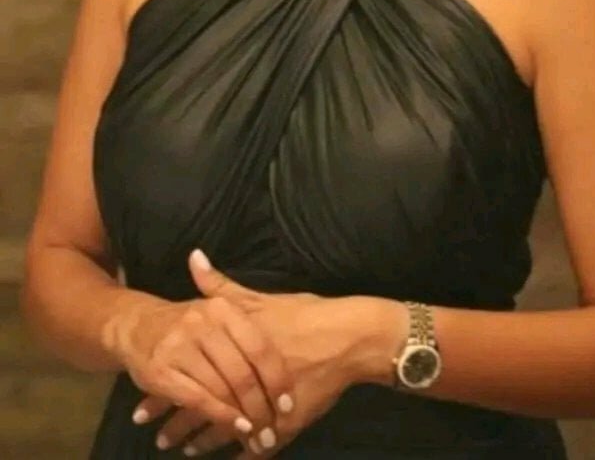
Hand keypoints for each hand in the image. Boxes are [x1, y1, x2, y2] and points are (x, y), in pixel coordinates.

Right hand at [115, 249, 294, 453]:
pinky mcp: (162, 371)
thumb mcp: (220, 307)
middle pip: (242, 373)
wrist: (137, 325)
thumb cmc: (190, 321)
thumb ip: (252, 309)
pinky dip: (219, 417)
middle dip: (260, 406)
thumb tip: (302, 319)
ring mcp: (180, 347)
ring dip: (242, 418)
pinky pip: (198, 400)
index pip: (259, 348)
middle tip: (272, 428)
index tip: (288, 404)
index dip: (276, 379)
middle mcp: (203, 324)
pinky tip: (235, 429)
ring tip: (258, 436)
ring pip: (221, 389)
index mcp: (223, 309)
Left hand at [133, 250, 385, 455]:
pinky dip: (238, 455)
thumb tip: (193, 258)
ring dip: (202, 441)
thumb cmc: (303, 315)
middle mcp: (243, 383)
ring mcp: (264, 408)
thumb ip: (222, 286)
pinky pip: (255, 448)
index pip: (189, 379)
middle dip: (176, 423)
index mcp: (232, 352)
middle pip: (202, 409)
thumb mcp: (259, 298)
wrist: (349, 337)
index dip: (165, 393)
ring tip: (182, 449)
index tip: (142, 403)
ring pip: (225, 431)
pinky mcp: (286, 424)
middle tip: (155, 434)